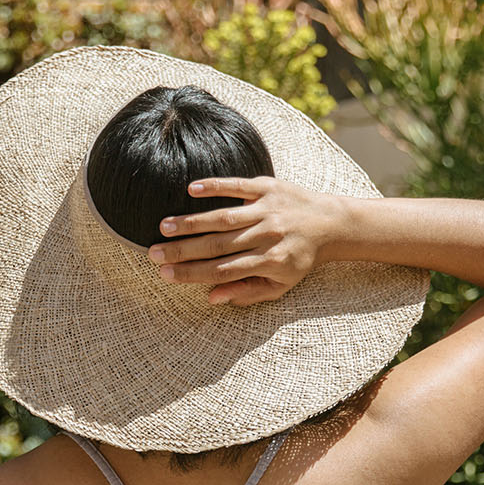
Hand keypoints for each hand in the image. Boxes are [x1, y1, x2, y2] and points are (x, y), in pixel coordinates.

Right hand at [147, 176, 338, 306]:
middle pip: (218, 246)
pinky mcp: (269, 187)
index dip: (192, 274)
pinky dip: (215, 187)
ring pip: (223, 218)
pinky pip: (238, 186)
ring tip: (164, 227)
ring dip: (191, 222)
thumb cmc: (300, 259)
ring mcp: (267, 210)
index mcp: (270, 262)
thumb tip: (212, 298)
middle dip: (183, 251)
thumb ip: (247, 293)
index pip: (223, 271)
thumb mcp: (280, 285)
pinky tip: (190, 190)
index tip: (165, 274)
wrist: (330, 224)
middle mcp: (268, 236)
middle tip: (153, 253)